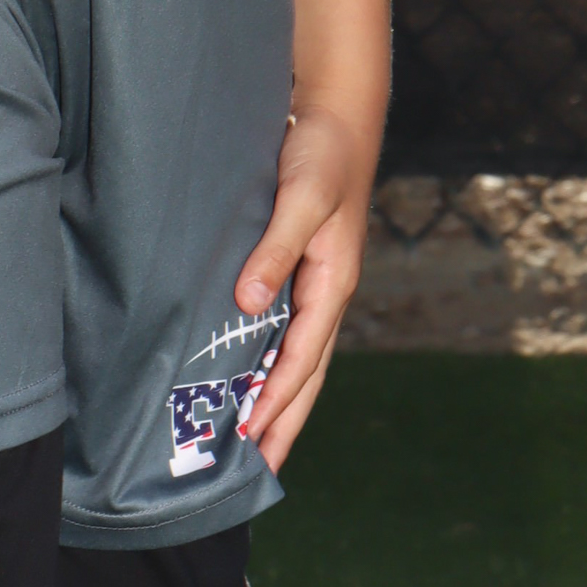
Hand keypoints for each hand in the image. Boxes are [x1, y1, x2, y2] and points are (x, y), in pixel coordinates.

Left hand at [231, 105, 377, 470]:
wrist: (336, 113)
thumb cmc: (321, 151)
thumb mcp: (301, 195)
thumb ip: (277, 247)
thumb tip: (249, 303)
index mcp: (332, 280)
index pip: (302, 355)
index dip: (276, 398)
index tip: (250, 437)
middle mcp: (328, 290)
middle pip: (306, 372)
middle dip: (283, 421)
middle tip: (256, 473)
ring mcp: (318, 282)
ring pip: (300, 356)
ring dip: (280, 400)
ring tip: (254, 444)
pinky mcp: (303, 266)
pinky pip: (290, 329)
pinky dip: (275, 362)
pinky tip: (253, 374)